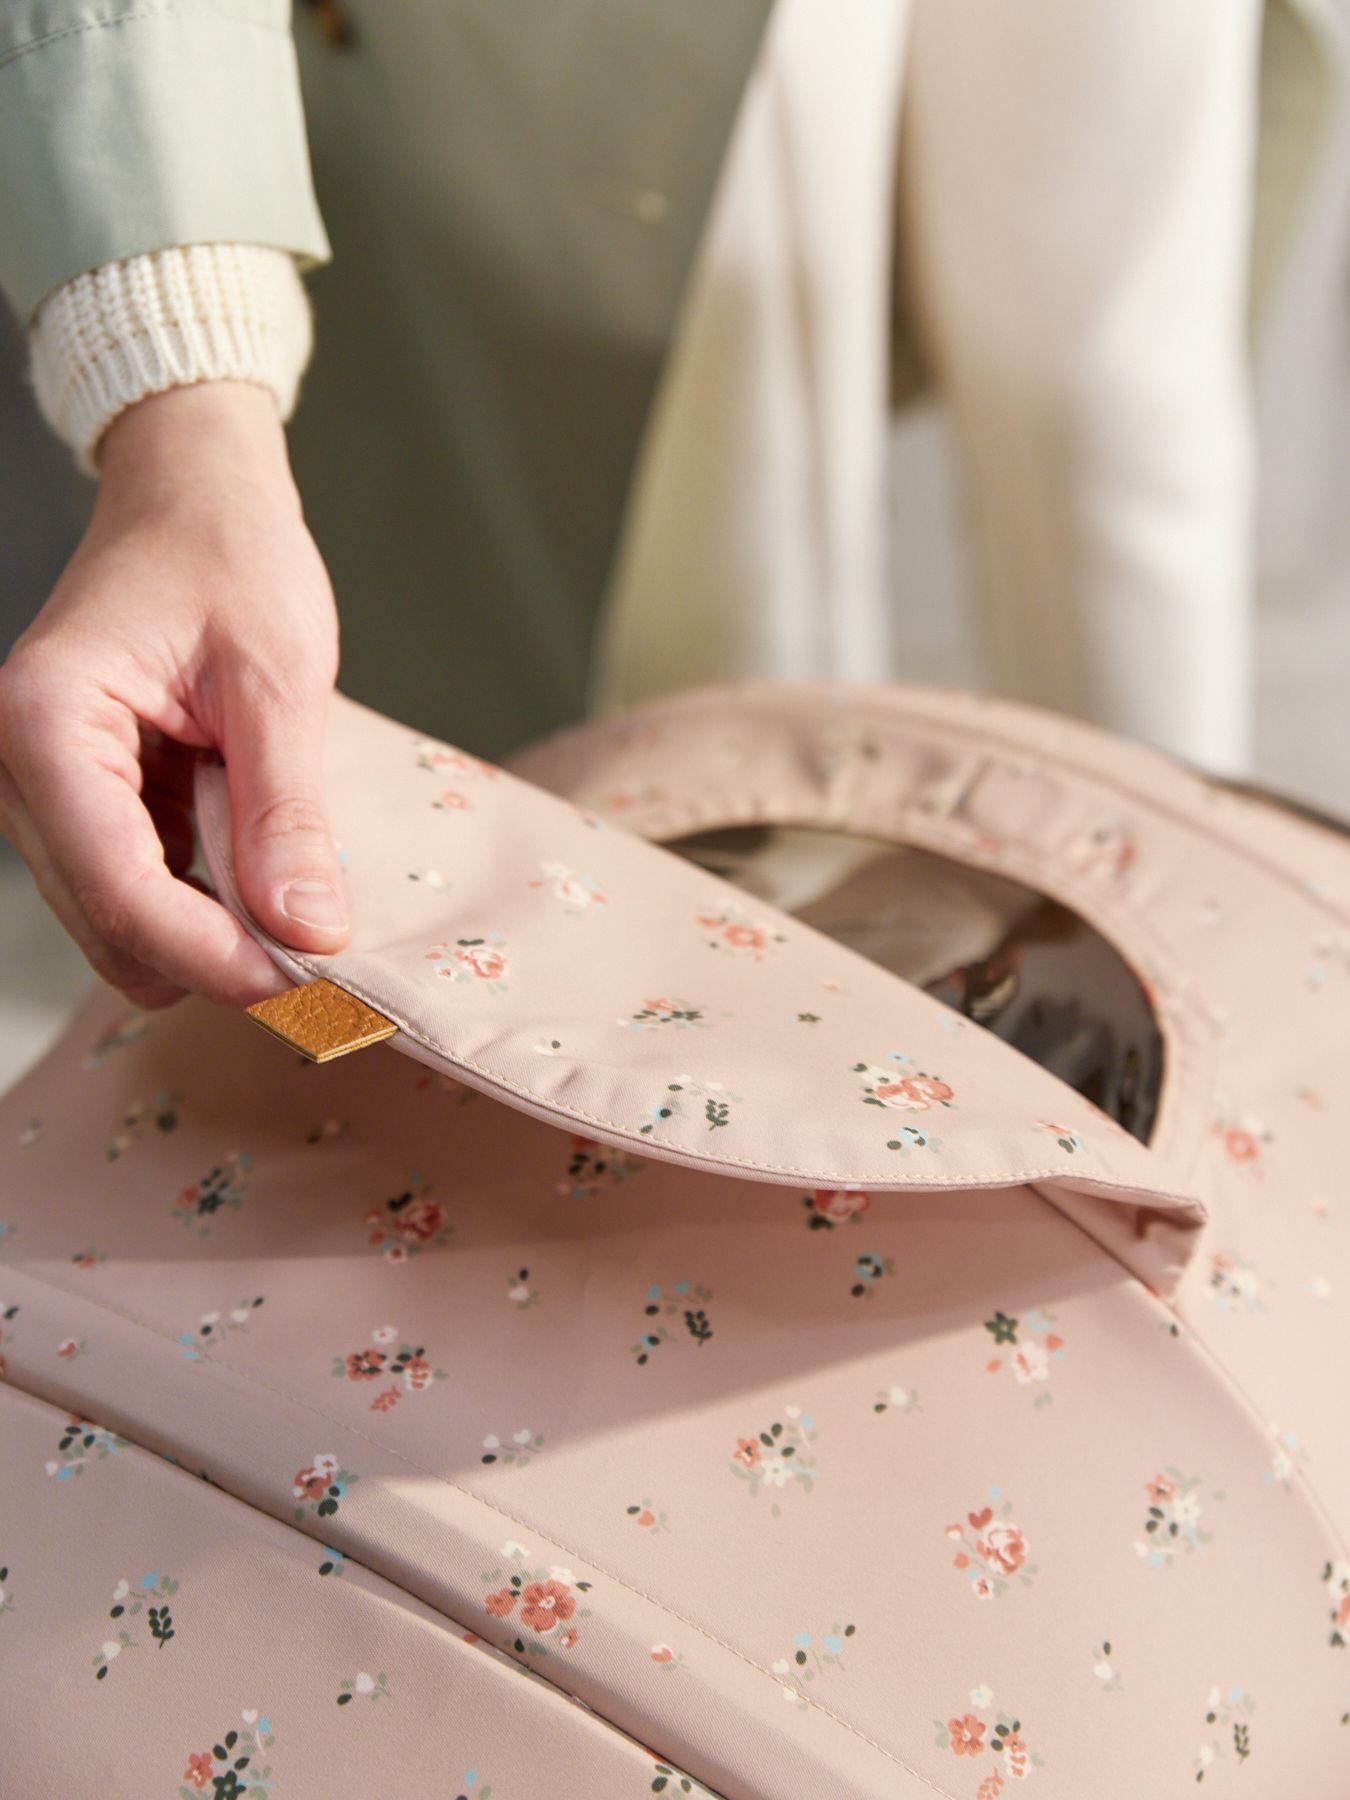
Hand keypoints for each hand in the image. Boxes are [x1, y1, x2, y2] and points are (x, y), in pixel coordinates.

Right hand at [0, 382, 350, 1009]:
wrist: (195, 496)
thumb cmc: (230, 555)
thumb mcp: (277, 678)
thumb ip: (284, 810)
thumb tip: (306, 931)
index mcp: (45, 721)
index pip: (119, 887)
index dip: (214, 955)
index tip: (306, 986)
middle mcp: (16, 765)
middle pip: (110, 922)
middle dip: (213, 956)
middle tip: (322, 965)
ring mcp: (40, 790)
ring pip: (119, 921)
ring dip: (209, 934)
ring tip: (299, 908)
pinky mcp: (77, 802)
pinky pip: (134, 886)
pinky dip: (201, 900)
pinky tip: (261, 874)